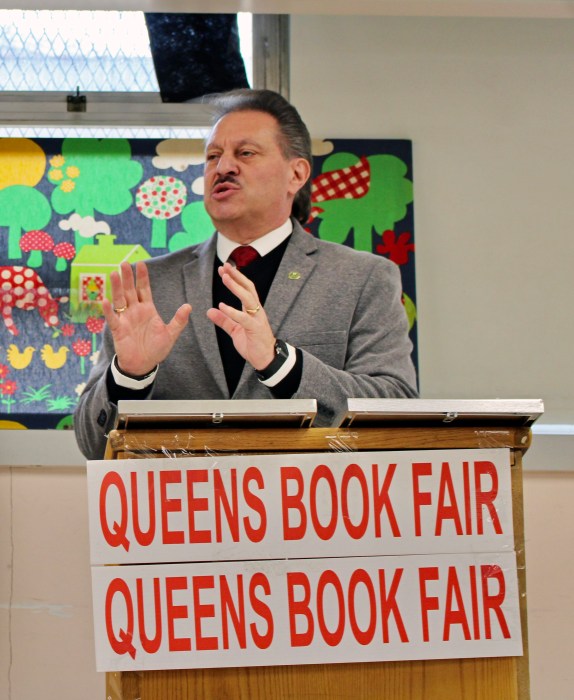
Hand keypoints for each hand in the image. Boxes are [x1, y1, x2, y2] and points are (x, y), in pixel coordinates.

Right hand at [102, 261, 191, 375]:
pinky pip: (112, 318)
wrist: (143, 365)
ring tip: (114, 274)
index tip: (141, 264)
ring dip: (116, 287)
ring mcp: (125, 319)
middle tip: (124, 263)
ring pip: (120, 300)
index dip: (142, 277)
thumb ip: (179, 320)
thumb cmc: (156, 349)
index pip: (144, 289)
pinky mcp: (118, 329)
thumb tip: (189, 306)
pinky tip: (105, 300)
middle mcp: (135, 311)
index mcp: (148, 309)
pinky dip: (108, 310)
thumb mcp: (170, 334)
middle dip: (128, 277)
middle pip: (130, 290)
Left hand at [206, 262, 274, 369]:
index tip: (224, 269)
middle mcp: (256, 310)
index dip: (235, 278)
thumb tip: (210, 311)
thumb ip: (224, 320)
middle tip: (225, 266)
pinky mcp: (255, 329)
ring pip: (248, 298)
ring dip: (236, 287)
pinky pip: (244, 318)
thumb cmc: (253, 344)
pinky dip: (233, 311)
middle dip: (236, 276)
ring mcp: (257, 318)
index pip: (245, 289)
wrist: (266, 358)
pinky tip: (222, 306)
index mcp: (252, 309)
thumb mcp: (235, 330)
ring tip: (225, 278)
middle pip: (248, 288)